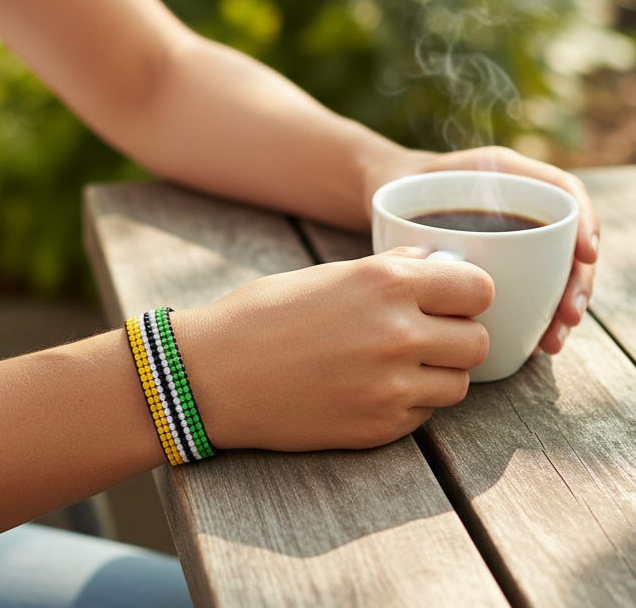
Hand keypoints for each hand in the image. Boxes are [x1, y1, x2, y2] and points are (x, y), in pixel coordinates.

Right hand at [174, 247, 492, 451]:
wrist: (214, 374)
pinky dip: (410, 401)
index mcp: (385, 282)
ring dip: (438, 372)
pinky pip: (425, 413)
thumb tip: (437, 264)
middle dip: (458, 335)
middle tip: (428, 333)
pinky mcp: (379, 427)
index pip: (478, 288)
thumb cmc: (263, 315)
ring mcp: (391, 386)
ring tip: (399, 363)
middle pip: (478, 340)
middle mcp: (398, 332)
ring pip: (459, 383)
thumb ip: (390, 270)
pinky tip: (372, 387)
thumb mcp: (328, 275)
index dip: (469, 293)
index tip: (454, 298)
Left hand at [364, 145, 598, 355]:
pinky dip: (536, 317)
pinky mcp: (504, 265)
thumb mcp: (409, 182)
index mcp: (508, 176)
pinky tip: (533, 343)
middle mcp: (520, 206)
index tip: (584, 255)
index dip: (583, 221)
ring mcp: (516, 236)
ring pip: (555, 272)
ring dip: (559, 309)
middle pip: (566, 242)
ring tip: (550, 341)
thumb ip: (429, 205)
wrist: (388, 195)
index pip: (563, 192)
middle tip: (566, 317)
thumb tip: (445, 261)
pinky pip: (532, 291)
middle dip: (575, 282)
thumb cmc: (402, 186)